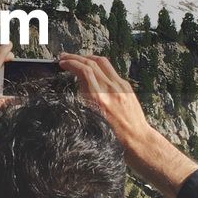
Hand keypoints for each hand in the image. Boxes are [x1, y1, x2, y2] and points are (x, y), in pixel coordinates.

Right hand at [57, 53, 197, 197]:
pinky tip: (92, 68)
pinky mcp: (126, 87)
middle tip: (64, 58)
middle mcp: (110, 90)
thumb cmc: (113, 137)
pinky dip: (98, 65)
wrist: (136, 140)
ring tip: (77, 58)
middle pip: (91, 63)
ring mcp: (120, 87)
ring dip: (87, 57)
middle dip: (75, 57)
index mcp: (99, 99)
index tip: (61, 63)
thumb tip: (77, 84)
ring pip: (102, 62)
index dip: (71, 64)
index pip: (84, 71)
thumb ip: (85, 100)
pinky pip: (110, 70)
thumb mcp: (92, 120)